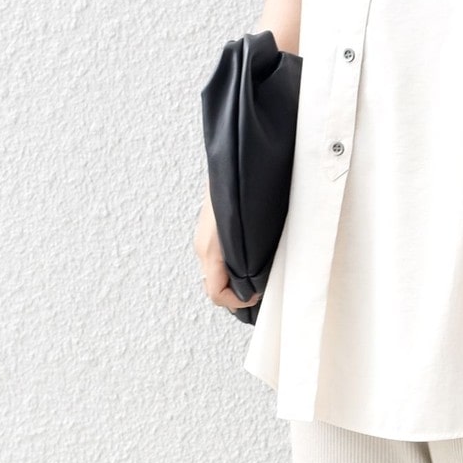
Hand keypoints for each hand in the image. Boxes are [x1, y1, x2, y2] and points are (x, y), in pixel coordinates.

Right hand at [194, 182, 260, 315]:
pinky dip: (230, 270)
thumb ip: (253, 259)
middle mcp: (202, 247)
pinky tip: (249, 262)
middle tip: (260, 291)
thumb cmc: (244, 191)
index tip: (259, 294)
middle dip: (236, 295)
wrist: (233, 161)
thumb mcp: (252, 231)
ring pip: (214, 275)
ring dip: (234, 283)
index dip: (238, 302)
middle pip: (213, 287)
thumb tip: (259, 284)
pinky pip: (215, 262)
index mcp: (210, 249)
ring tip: (257, 278)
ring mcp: (202, 240)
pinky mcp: (207, 234)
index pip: (216, 293)